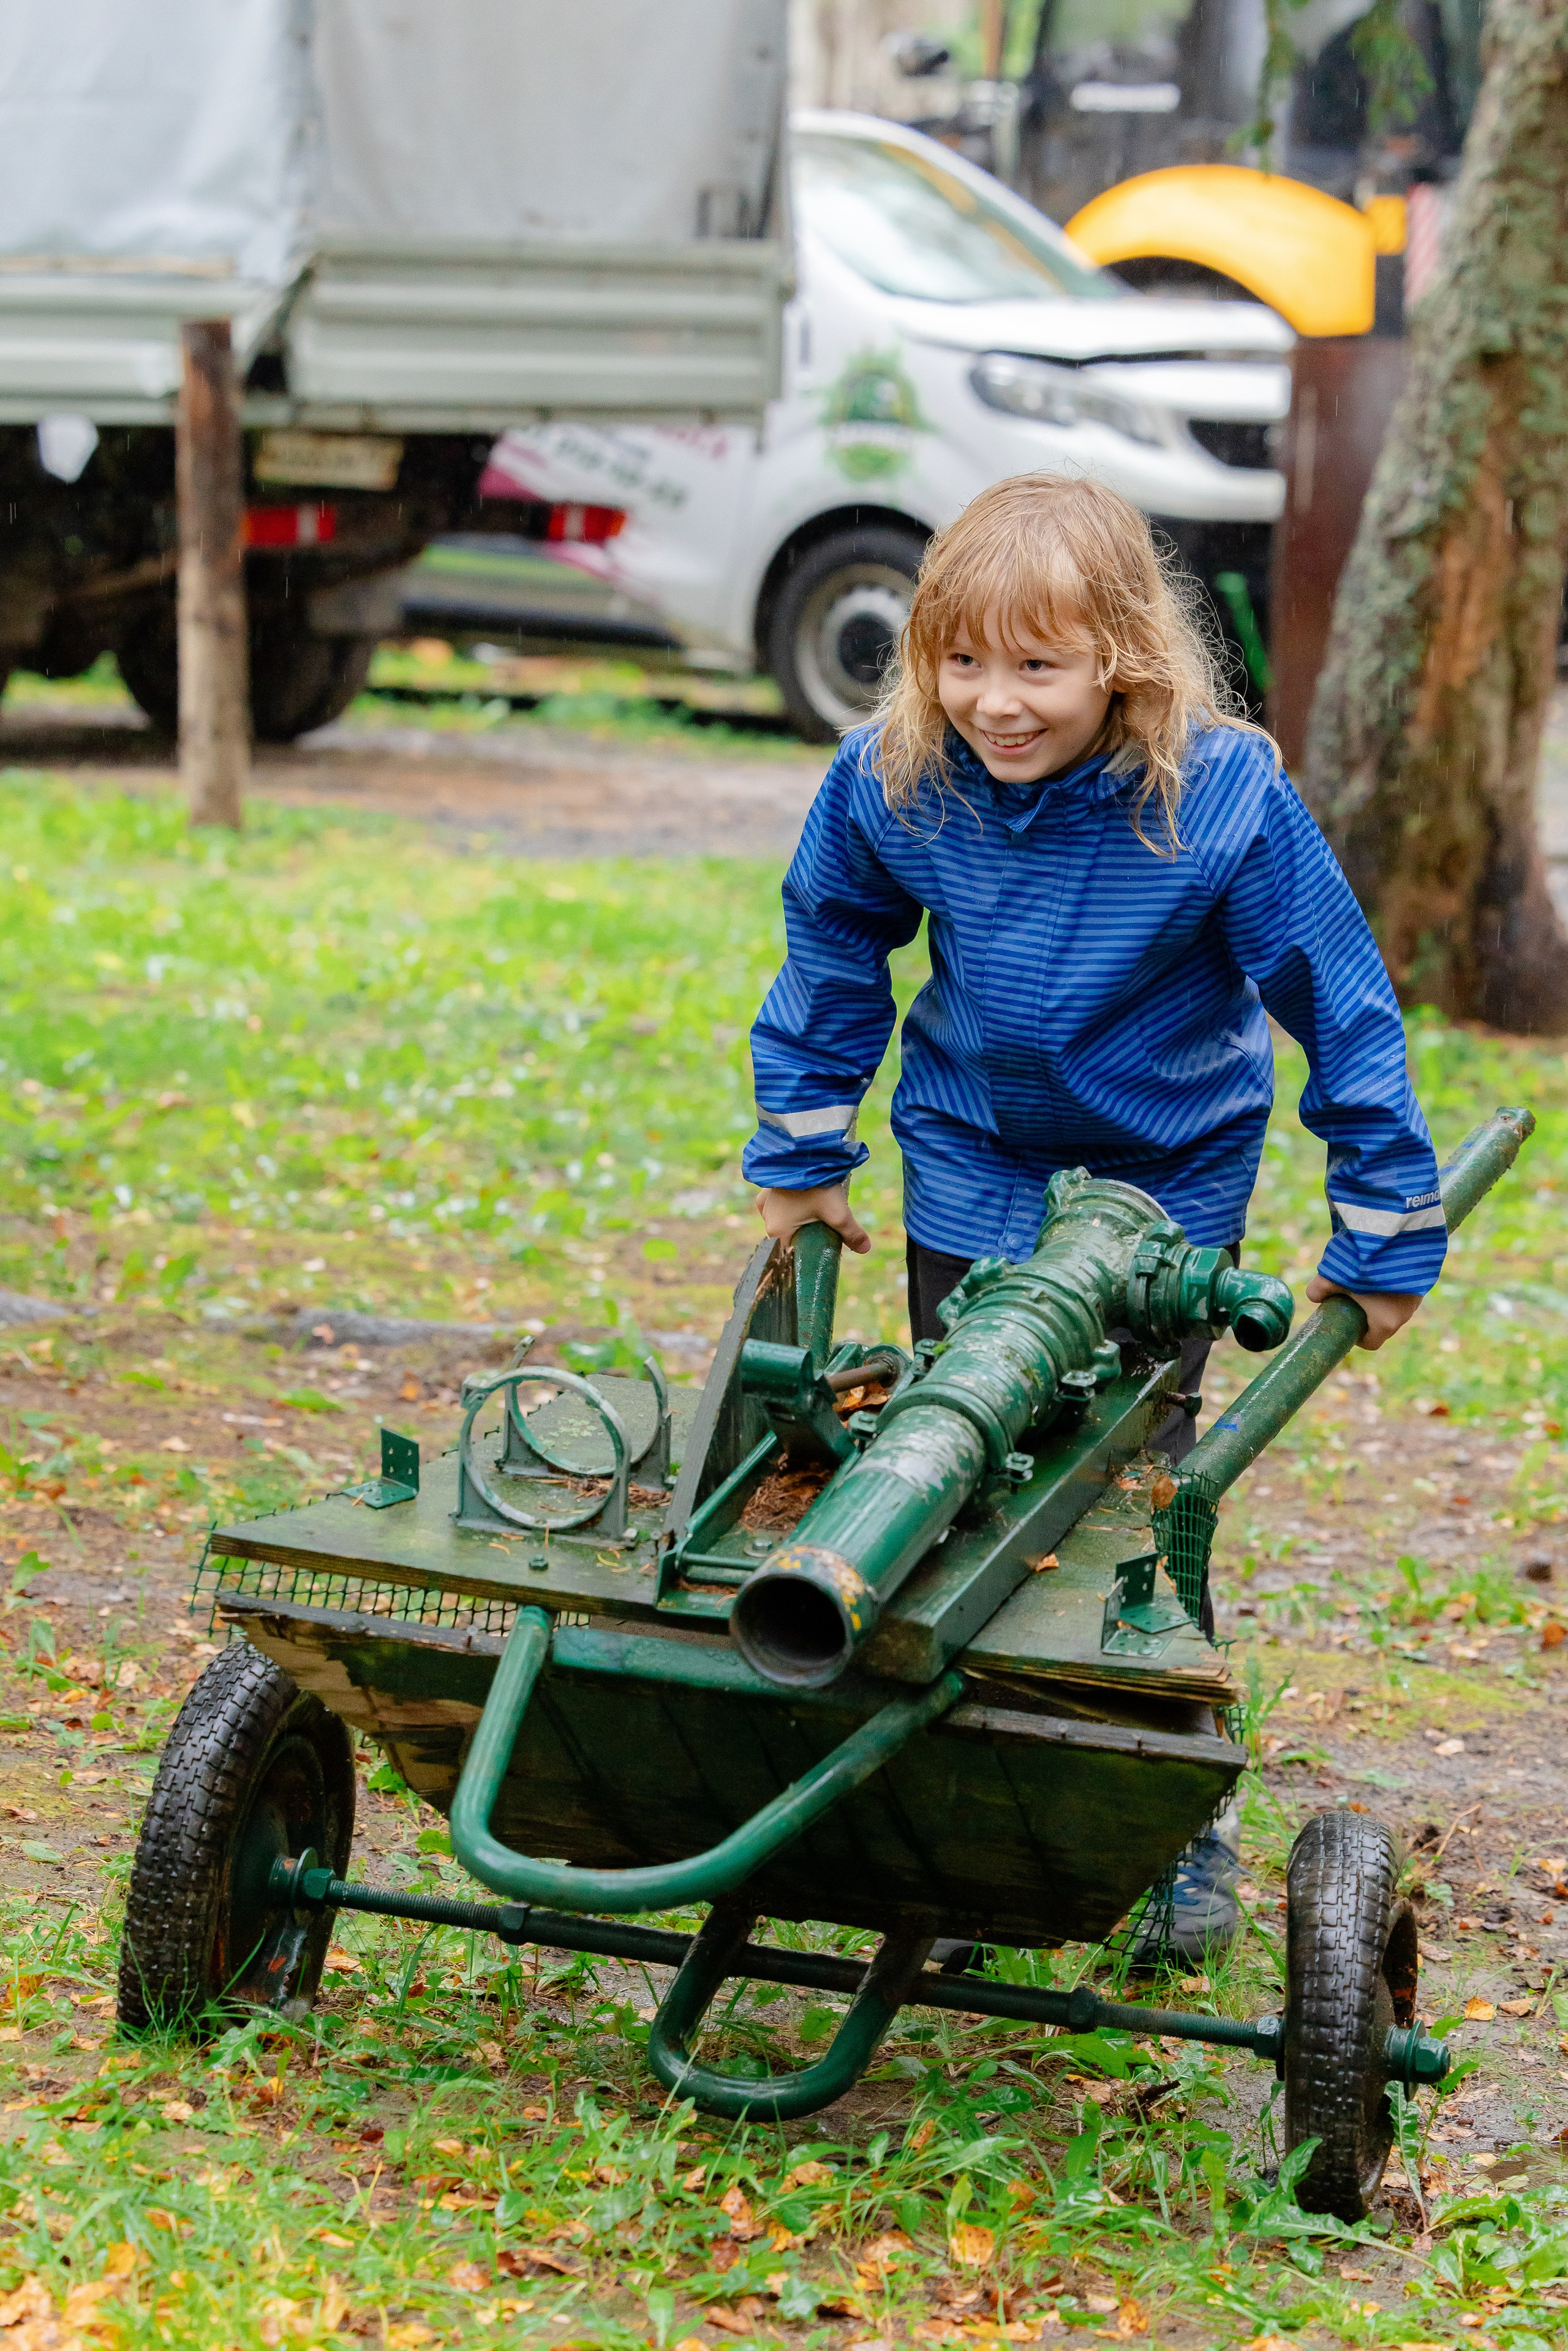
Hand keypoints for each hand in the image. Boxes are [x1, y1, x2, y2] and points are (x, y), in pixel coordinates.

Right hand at [754, 1182, 870, 1254]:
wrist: (804, 1153)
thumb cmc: (817, 1186)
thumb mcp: (838, 1212)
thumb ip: (851, 1233)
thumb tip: (865, 1249)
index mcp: (778, 1232)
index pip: (793, 1254)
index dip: (809, 1253)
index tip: (823, 1248)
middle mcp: (767, 1221)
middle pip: (789, 1238)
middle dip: (806, 1236)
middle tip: (825, 1229)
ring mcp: (764, 1205)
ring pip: (782, 1222)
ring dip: (796, 1222)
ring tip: (815, 1213)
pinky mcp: (765, 1191)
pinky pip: (775, 1207)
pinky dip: (786, 1209)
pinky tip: (799, 1204)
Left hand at [1305, 1274, 1421, 1350]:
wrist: (1397, 1237)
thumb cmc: (1364, 1266)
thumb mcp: (1332, 1278)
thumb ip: (1318, 1290)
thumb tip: (1314, 1296)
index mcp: (1386, 1323)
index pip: (1371, 1343)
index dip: (1355, 1337)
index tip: (1345, 1323)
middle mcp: (1404, 1315)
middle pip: (1382, 1326)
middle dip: (1365, 1316)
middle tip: (1350, 1299)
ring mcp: (1415, 1299)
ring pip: (1393, 1309)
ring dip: (1379, 1300)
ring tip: (1364, 1281)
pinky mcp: (1421, 1284)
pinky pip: (1402, 1293)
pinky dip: (1390, 1287)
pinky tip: (1378, 1270)